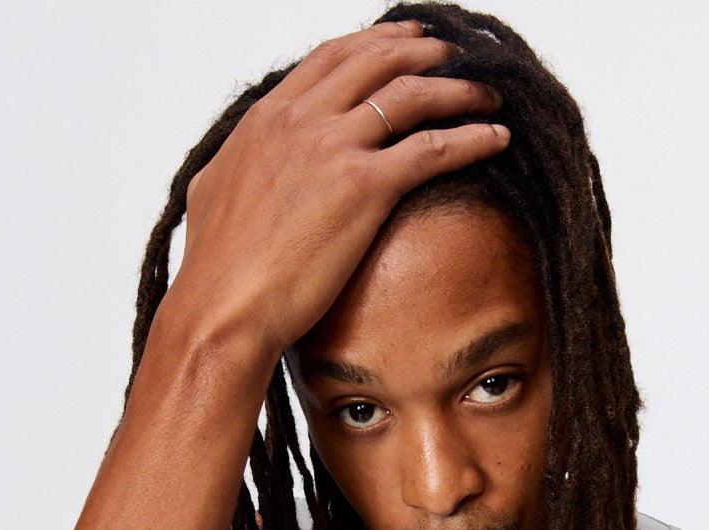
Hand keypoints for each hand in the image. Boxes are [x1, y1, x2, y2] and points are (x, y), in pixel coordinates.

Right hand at [170, 20, 507, 360]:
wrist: (223, 307)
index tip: (400, 42)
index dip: (372, 45)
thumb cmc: (216, 269)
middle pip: (375, 61)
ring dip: (455, 87)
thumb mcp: (211, 195)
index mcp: (267, 119)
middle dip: (421, 52)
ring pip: (410, 95)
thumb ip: (234, 167)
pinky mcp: (364, 187)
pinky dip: (471, 137)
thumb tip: (231, 168)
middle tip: (451, 54)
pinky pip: (433, 148)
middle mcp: (301, 120)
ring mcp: (334, 148)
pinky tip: (497, 138)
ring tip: (486, 92)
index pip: (330, 59)